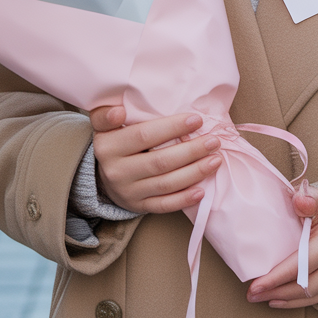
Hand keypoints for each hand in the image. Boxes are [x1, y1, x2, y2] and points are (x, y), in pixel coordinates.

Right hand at [89, 105, 222, 213]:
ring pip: (166, 184)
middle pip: (160, 162)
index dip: (172, 127)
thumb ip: (107, 114)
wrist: (101, 173)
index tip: (197, 119)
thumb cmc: (112, 139)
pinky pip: (164, 205)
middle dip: (191, 151)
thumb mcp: (104, 124)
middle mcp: (117, 171)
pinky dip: (184, 199)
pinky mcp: (138, 206)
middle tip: (214, 141)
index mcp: (108, 147)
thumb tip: (119, 111)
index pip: (144, 135)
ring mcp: (128, 192)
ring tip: (215, 160)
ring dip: (194, 172)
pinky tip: (202, 190)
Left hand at [246, 184, 317, 307]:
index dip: (277, 277)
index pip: (300, 265)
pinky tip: (278, 300)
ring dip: (283, 299)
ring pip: (308, 296)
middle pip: (303, 286)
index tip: (256, 284)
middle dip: (275, 291)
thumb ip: (309, 198)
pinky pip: (315, 299)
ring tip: (261, 297)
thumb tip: (300, 200)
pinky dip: (295, 302)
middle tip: (252, 294)